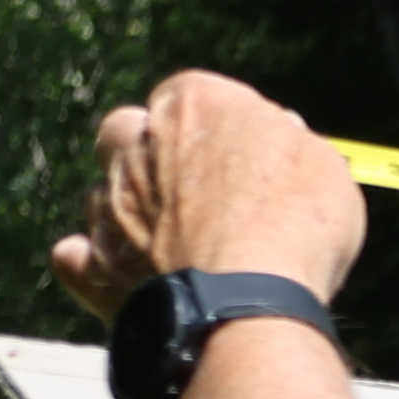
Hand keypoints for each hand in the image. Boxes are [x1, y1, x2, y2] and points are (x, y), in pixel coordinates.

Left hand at [48, 71, 363, 321]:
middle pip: (127, 132)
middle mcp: (136, 145)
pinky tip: (122, 274)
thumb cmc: (294, 226)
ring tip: (178, 248)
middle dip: (151, 152)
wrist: (248, 303)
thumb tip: (282, 136)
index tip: (253, 157)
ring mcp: (109, 206)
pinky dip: (95, 263)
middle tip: (197, 192)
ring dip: (130, 212)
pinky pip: (76, 257)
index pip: (195, 95)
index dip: (223, 126)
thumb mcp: (322, 167)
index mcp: (191, 105)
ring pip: (103, 194)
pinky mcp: (96, 266)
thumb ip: (291, 143)